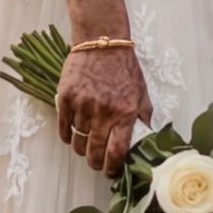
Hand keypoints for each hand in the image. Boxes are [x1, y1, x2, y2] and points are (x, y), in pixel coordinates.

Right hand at [56, 41, 148, 176]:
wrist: (101, 40)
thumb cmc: (124, 67)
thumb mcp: (141, 92)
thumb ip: (144, 117)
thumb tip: (148, 138)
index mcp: (124, 114)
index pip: (116, 152)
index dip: (112, 168)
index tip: (110, 172)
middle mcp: (102, 112)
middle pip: (94, 152)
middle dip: (95, 163)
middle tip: (96, 163)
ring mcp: (82, 105)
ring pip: (78, 141)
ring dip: (81, 148)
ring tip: (85, 147)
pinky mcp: (65, 97)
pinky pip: (64, 126)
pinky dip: (67, 135)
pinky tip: (71, 136)